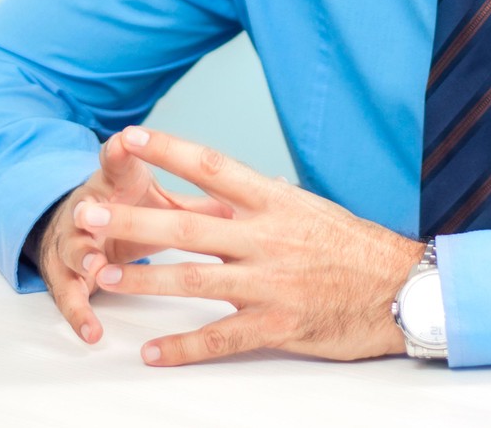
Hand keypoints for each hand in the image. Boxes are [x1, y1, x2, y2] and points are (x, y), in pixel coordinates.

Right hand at [34, 127, 235, 344]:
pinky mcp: (66, 273)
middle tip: (92, 212)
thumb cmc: (134, 206)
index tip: (127, 140)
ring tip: (94, 266)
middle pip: (91, 205)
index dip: (122, 151)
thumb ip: (205, 199)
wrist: (82, 222)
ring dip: (83, 256)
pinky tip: (92, 330)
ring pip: (74, 248)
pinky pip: (69, 295)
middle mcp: (91, 205)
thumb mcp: (163, 199)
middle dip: (97, 210)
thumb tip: (271, 190)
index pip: (118, 160)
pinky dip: (79, 312)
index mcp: (117, 181)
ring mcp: (75, 239)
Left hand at [75, 126, 424, 366]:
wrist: (402, 289)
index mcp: (274, 201)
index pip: (211, 166)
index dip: (167, 150)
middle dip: (133, 221)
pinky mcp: (279, 325)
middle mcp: (268, 238)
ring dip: (145, 280)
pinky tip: (153, 353)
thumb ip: (255, 202)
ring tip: (104, 276)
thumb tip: (211, 186)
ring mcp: (271, 283)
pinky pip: (223, 338)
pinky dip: (184, 347)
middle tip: (88, 213)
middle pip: (188, 226)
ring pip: (195, 281)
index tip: (129, 137)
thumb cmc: (352, 246)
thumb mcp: (304, 209)